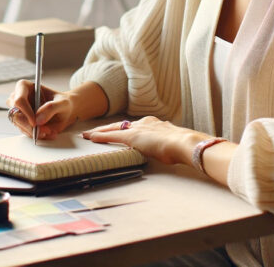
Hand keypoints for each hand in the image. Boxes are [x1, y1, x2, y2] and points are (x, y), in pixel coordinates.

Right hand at [6, 80, 77, 139]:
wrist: (64, 111)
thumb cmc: (62, 102)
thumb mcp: (62, 103)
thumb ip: (51, 108)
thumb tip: (38, 119)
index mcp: (24, 87)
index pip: (19, 100)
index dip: (26, 112)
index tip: (35, 122)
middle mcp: (17, 98)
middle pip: (15, 115)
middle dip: (29, 126)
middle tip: (44, 131)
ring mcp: (17, 110)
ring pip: (19, 125)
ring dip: (34, 132)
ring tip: (49, 131)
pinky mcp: (20, 122)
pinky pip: (24, 131)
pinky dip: (35, 135)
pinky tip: (47, 133)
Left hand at [82, 116, 202, 165]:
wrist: (184, 143)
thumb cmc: (184, 146)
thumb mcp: (174, 144)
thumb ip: (169, 144)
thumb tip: (172, 150)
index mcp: (155, 124)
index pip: (134, 126)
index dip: (124, 129)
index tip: (117, 130)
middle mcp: (144, 123)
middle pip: (121, 125)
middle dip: (107, 128)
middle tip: (95, 131)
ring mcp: (137, 129)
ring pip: (114, 128)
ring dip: (100, 132)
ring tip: (88, 135)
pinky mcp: (131, 136)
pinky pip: (112, 135)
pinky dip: (100, 136)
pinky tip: (91, 137)